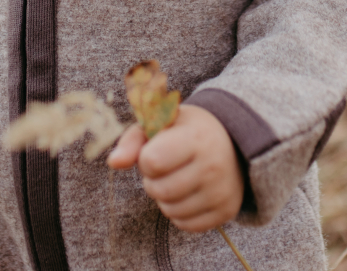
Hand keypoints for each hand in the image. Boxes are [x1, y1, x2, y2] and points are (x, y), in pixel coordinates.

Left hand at [107, 104, 243, 231]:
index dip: (145, 158)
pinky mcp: (226, 212)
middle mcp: (212, 166)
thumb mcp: (161, 123)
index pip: (152, 161)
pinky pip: (185, 224)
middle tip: (163, 167)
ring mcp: (221, 192)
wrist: (233, 142)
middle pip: (159, 189)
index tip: (155, 150)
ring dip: (163, 196)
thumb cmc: (187, 130)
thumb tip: (113, 163)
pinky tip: (186, 192)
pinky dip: (178, 211)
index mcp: (195, 137)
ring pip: (170, 209)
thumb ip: (133, 140)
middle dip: (151, 180)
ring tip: (174, 178)